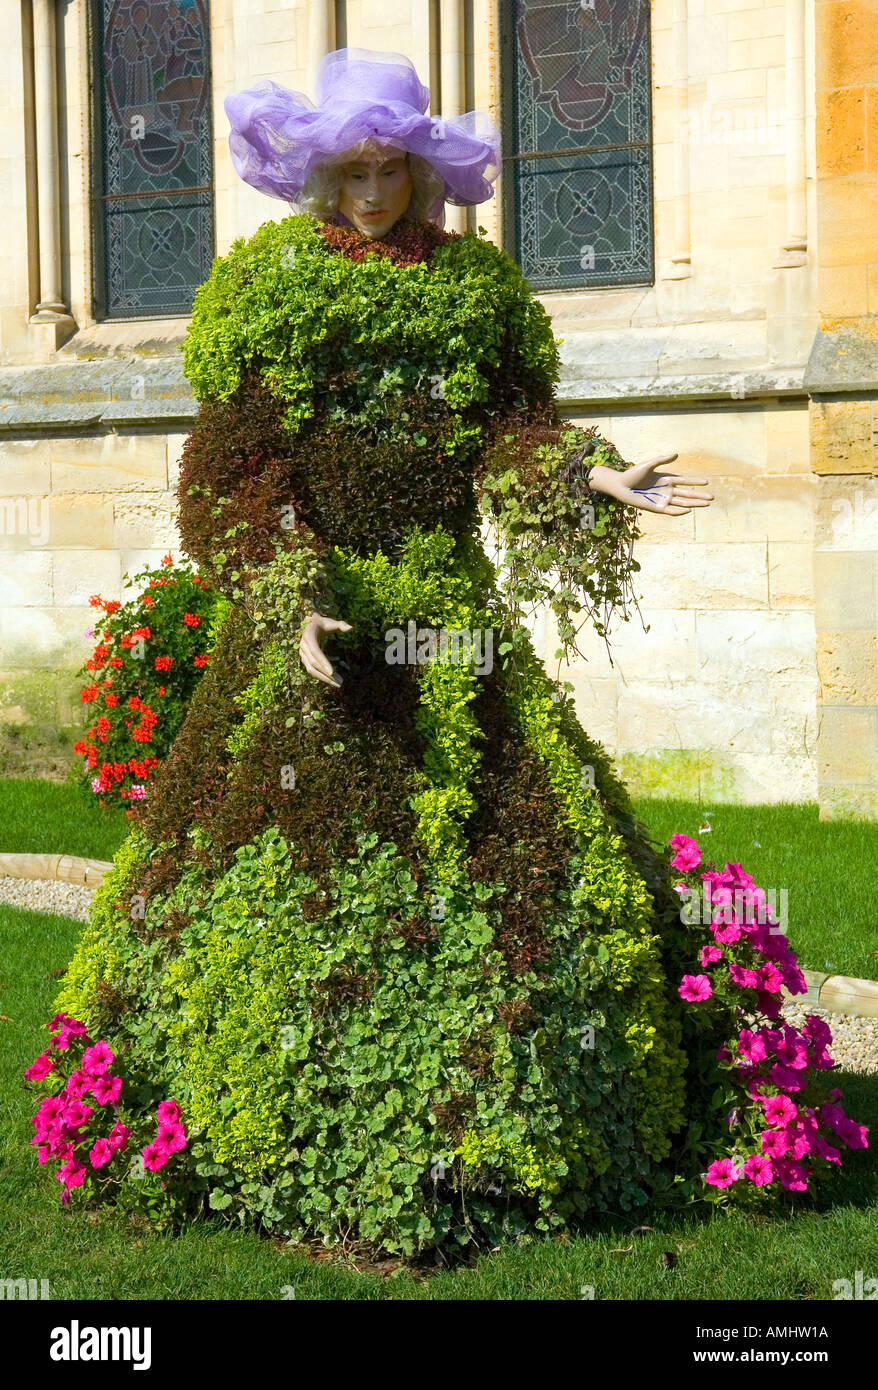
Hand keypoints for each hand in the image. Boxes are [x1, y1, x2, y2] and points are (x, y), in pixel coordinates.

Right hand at [299, 611, 351, 687]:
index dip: (323, 662)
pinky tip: (333, 680)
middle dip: (326, 674)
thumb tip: (351, 628)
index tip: (332, 672)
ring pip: (311, 670)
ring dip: (324, 678)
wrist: (312, 625)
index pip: (315, 651)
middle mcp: (303, 646)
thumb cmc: (324, 624)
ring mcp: (302, 654)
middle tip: (340, 682)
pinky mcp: (305, 659)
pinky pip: (312, 670)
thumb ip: (341, 624)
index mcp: (308, 635)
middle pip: (313, 663)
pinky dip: (322, 676)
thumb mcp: (332, 622)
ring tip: (339, 683)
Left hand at [588, 453, 713, 515]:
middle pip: (687, 494)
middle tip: (712, 497)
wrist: (621, 486)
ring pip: (682, 503)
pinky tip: (689, 510)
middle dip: (699, 495)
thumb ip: (662, 460)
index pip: (685, 480)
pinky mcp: (657, 508)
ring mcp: (663, 499)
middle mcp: (667, 490)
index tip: (706, 482)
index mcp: (666, 479)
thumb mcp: (648, 465)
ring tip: (706, 504)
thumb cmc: (633, 474)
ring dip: (694, 504)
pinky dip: (679, 511)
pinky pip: (671, 511)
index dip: (695, 481)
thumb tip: (676, 454)